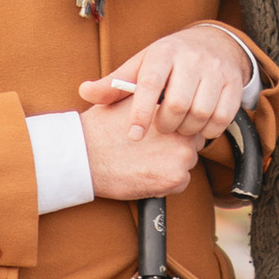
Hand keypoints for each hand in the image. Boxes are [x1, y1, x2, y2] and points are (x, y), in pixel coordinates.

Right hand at [77, 96, 202, 201]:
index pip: (189, 118)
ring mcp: (180, 155)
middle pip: (193, 141)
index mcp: (171, 108)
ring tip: (146, 162)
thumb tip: (166, 95)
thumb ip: (152, 98)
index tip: (162, 134)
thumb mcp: (128, 100)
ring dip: (173, 164)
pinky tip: (146, 175)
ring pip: (187, 163)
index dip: (176, 128)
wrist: (84, 155)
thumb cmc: (101, 128)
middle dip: (178, 146)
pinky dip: (167, 183)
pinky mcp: (174, 178)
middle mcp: (182, 130)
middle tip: (153, 150)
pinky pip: (181, 183)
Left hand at [78, 18, 248, 144]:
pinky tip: (200, 126)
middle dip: (166, 124)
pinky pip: (222, 117)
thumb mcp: (140, 66)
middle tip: (162, 129)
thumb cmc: (166, 62)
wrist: (212, 44)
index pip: (149, 83)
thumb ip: (113, 84)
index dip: (140, 111)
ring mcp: (216, 70)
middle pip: (177, 103)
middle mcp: (191, 58)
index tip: (134, 135)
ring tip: (180, 128)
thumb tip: (84, 92)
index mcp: (163, 52)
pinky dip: (210, 129)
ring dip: (188, 129)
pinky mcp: (234, 83)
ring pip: (201, 112)